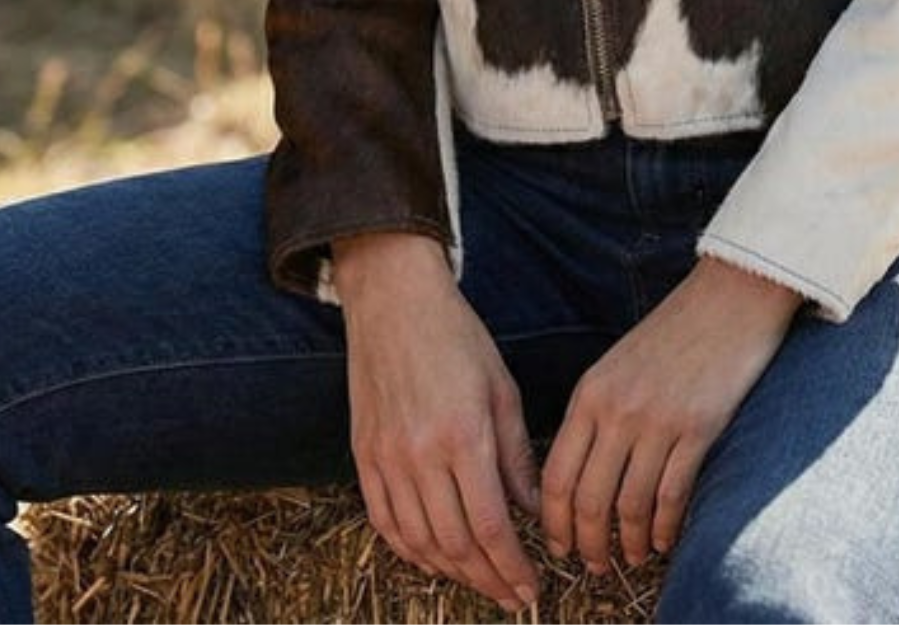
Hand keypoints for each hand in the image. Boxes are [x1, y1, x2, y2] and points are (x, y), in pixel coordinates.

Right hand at [334, 233, 541, 612]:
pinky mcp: (363, 456)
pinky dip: (410, 551)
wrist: (394, 301)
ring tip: (480, 581)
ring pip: (420, 542)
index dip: (513, 567)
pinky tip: (433, 559)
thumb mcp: (501, 388)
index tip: (532, 589)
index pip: (492, 527)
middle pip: (457, 544)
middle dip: (489, 580)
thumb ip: (516, 455)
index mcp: (464, 436)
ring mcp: (387, 459)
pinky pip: (384, 522)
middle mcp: (421, 455)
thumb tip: (535, 510)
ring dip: (453, 572)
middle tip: (512, 597)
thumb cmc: (456, 337)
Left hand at [541, 257, 800, 571]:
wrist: (729, 297)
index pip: (556, 476)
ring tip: (630, 557)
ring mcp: (656, 421)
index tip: (559, 547)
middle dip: (587, 544)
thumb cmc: (674, 332)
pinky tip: (663, 541)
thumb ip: (596, 414)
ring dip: (627, 543)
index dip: (554, 523)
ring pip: (629, 506)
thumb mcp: (617, 366)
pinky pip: (671, 496)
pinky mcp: (697, 429)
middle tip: (594, 565)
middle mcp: (616, 411)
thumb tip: (582, 476)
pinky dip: (663, 528)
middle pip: (588, 500)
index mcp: (589, 394)